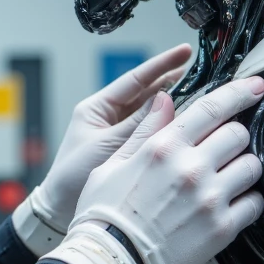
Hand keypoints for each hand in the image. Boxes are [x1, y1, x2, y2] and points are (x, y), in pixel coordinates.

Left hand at [29, 45, 191, 233]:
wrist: (59, 211)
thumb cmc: (71, 178)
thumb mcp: (106, 146)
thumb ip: (137, 125)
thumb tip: (166, 102)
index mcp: (97, 108)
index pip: (135, 80)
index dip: (161, 65)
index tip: (184, 52)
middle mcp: (109, 117)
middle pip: (147, 94)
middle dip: (175, 84)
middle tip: (205, 75)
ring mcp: (119, 135)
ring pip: (153, 115)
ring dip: (176, 107)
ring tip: (205, 98)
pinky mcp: (127, 153)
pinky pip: (152, 135)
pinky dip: (169, 130)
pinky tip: (190, 127)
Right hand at [49, 75, 263, 263]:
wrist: (109, 263)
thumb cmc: (104, 217)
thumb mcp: (113, 165)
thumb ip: (145, 131)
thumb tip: (164, 101)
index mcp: (164, 147)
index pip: (213, 107)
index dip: (240, 92)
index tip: (254, 88)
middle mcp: (191, 168)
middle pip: (238, 134)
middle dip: (235, 137)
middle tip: (225, 148)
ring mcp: (209, 199)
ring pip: (252, 166)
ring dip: (244, 168)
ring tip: (228, 179)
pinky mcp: (221, 229)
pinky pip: (254, 204)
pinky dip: (248, 201)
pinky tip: (232, 205)